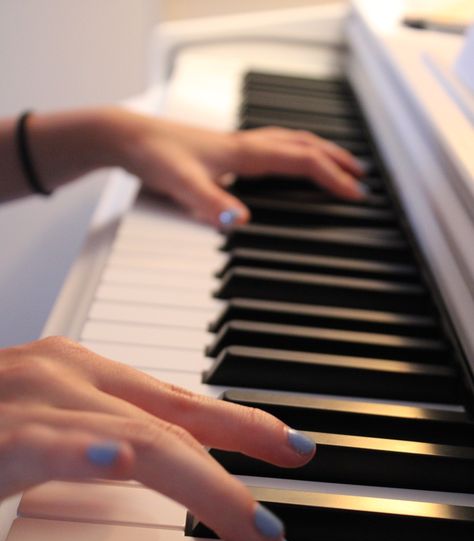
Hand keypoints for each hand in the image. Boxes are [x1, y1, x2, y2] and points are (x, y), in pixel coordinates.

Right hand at [0, 337, 315, 540]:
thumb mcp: (50, 427)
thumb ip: (99, 439)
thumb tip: (146, 461)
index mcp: (80, 374)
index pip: (181, 399)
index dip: (243, 424)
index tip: (293, 447)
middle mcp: (64, 376)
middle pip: (175, 421)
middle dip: (242, 465)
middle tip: (279, 524)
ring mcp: (30, 401)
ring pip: (139, 438)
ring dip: (204, 488)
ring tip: (252, 529)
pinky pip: (43, 445)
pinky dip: (84, 452)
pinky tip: (117, 461)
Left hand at [114, 111, 365, 226]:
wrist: (129, 138)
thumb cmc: (154, 156)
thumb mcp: (181, 185)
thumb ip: (210, 203)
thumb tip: (239, 222)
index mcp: (244, 152)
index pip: (301, 161)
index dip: (331, 177)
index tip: (354, 193)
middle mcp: (246, 144)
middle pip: (305, 145)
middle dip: (337, 160)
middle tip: (360, 176)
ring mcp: (238, 145)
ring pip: (292, 141)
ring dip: (320, 151)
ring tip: (338, 165)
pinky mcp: (228, 150)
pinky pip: (276, 145)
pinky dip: (297, 151)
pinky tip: (289, 164)